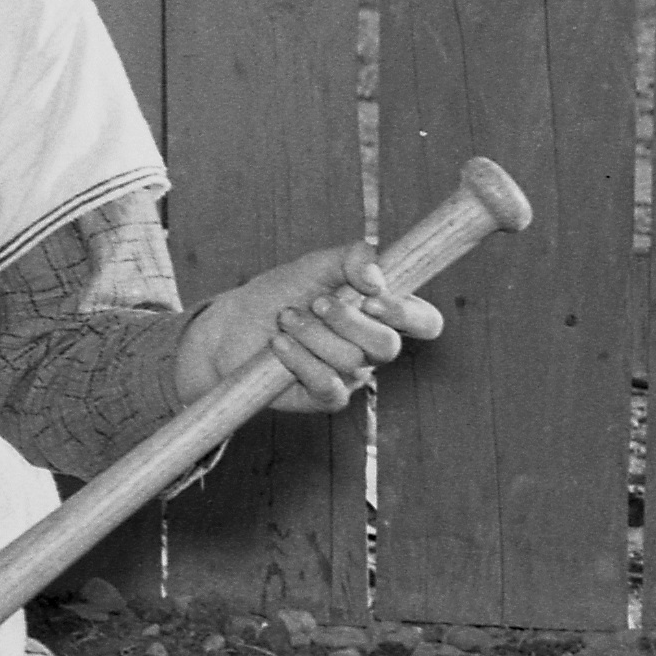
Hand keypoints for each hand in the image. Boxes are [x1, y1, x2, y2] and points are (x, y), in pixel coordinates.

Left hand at [180, 242, 443, 420]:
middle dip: (348, 320)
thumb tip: (376, 276)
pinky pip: (328, 386)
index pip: (424, 321)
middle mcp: (372, 347)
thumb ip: (351, 257)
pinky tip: (279, 345)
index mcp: (381, 313)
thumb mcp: (315, 265)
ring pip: (351, 361)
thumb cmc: (280, 294)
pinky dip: (300, 361)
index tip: (371, 297)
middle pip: (388, 345)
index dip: (406, 313)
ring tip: (285, 318)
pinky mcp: (326, 397)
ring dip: (312, 334)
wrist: (232, 327)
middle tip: (316, 302)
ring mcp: (352, 375)